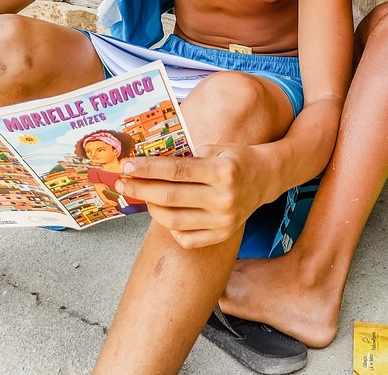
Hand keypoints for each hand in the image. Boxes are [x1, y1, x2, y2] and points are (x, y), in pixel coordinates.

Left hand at [117, 144, 265, 248]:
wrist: (265, 178)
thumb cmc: (235, 159)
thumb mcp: (214, 149)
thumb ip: (185, 158)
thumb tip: (147, 165)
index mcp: (223, 171)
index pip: (176, 171)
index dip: (148, 169)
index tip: (127, 166)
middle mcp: (224, 198)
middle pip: (170, 196)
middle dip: (140, 189)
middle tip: (122, 183)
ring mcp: (224, 220)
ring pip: (173, 220)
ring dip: (151, 207)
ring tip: (144, 196)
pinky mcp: (222, 235)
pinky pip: (185, 237)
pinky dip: (170, 226)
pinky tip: (166, 212)